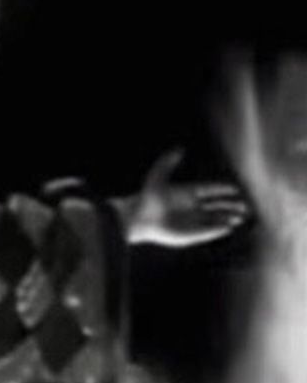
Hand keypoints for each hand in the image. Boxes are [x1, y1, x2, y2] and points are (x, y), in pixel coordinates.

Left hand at [123, 149, 248, 247]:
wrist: (138, 218)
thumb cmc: (147, 197)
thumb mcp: (157, 177)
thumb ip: (168, 162)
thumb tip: (179, 148)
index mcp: (189, 192)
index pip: (211, 189)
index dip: (223, 189)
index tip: (235, 189)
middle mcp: (194, 206)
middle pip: (218, 205)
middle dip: (232, 205)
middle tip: (245, 206)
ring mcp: (193, 220)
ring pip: (216, 219)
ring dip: (229, 218)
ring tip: (241, 218)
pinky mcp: (190, 234)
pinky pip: (207, 231)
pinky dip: (218, 229)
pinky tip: (228, 228)